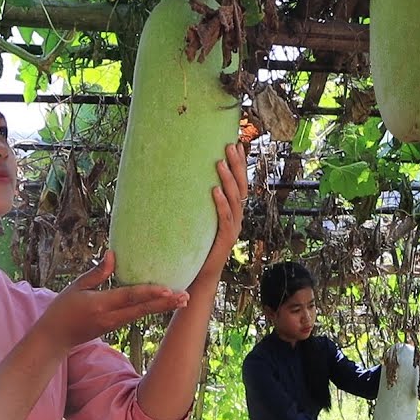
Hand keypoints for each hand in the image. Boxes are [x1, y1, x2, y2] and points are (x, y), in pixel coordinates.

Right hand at [38, 250, 188, 350]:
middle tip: (186, 297)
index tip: (168, 289)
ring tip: (183, 300)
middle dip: (165, 303)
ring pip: (143, 314)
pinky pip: (137, 316)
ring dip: (163, 307)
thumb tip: (113, 254)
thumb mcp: (76, 287)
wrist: (56, 338)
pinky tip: (167, 304)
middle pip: (142, 309)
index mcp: (100, 305)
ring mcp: (115, 324)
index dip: (150, 293)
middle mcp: (111, 317)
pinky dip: (152, 309)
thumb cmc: (63, 309)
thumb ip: (97, 273)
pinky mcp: (116, 326)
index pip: (129, 297)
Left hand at [193, 142, 249, 286]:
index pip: (239, 183)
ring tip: (220, 163)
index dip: (240, 164)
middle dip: (237, 165)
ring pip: (235, 200)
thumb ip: (196, 204)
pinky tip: (214, 190)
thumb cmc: (195, 247)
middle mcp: (236, 218)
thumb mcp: (197, 221)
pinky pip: (225, 218)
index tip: (236, 143)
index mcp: (233, 211)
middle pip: (241, 187)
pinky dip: (221, 203)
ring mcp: (233, 229)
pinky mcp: (225, 240)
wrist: (199, 277)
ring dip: (228, 180)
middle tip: (230, 146)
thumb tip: (179, 179)